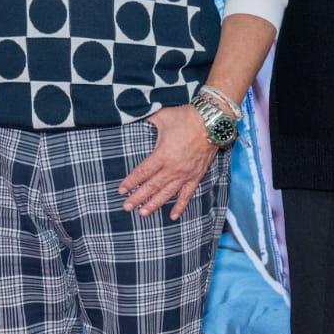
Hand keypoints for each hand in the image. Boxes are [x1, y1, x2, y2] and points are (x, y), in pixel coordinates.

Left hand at [119, 105, 217, 219]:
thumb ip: (147, 121)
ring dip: (154, 204)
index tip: (121, 190)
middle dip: (138, 198)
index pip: (143, 172)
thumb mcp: (161, 117)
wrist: (212, 122)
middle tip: (127, 207)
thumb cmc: (185, 118)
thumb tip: (134, 118)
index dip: (131, 182)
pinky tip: (173, 216)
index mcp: (162, 155)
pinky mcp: (196, 176)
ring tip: (143, 214)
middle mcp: (173, 168)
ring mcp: (185, 174)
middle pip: (152, 187)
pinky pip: (187, 195)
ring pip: (167, 194)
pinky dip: (180, 206)